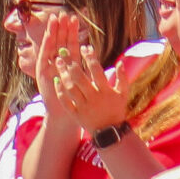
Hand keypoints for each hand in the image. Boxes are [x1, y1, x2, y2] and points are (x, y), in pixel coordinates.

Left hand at [32, 11, 124, 133]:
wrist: (109, 132)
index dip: (90, 57)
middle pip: (79, 77)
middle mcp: (94, 98)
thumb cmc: (116, 109)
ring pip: (70, 88)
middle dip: (71, 62)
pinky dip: (60, 91)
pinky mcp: (76, 115)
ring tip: (58, 62)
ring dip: (63, 74)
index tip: (85, 47)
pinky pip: (65, 102)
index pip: (96, 70)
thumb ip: (123, 78)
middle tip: (63, 51)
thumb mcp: (123, 94)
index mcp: (106, 91)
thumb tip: (120, 62)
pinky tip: (56, 80)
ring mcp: (84, 107)